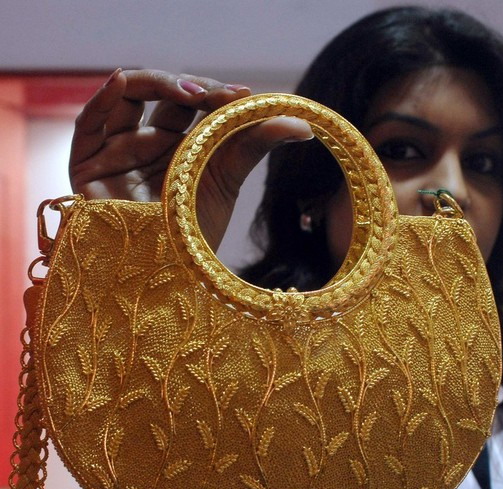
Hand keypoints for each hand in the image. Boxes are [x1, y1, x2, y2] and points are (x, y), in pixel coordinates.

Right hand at [69, 68, 312, 250]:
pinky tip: (122, 81)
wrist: (164, 281)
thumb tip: (303, 124)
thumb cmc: (193, 239)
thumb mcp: (226, 182)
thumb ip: (255, 145)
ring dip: (158, 85)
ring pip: (127, 99)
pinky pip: (88, 124)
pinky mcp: (87, 167)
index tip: (246, 97)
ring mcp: (116, 153)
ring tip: (195, 94)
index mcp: (177, 148)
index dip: (214, 95)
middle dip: (193, 89)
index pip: (191, 105)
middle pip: (162, 97)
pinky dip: (102, 99)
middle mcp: (146, 146)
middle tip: (222, 96)